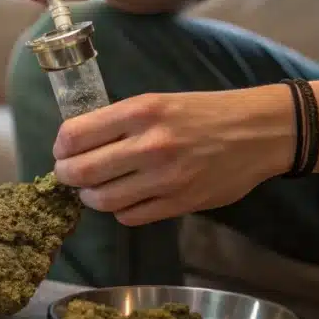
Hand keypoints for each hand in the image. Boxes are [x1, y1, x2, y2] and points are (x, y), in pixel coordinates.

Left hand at [52, 86, 294, 225]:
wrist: (257, 132)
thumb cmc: (204, 113)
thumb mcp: (159, 102)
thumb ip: (121, 122)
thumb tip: (80, 143)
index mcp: (140, 112)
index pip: (76, 134)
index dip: (61, 146)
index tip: (62, 150)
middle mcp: (149, 145)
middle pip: (82, 171)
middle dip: (66, 176)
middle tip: (69, 175)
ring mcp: (165, 177)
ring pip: (103, 200)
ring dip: (90, 197)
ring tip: (94, 190)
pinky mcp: (180, 202)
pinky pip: (130, 216)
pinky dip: (120, 211)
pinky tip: (125, 200)